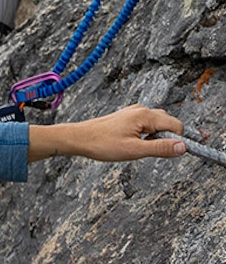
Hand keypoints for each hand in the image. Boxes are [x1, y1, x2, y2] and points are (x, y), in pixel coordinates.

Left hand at [28, 105, 185, 162]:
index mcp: (144, 115)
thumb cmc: (103, 144)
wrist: (80, 138)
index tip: (178, 153)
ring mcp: (133, 113)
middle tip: (152, 152)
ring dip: (156, 139)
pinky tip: (135, 145)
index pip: (176, 125)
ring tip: (139, 149)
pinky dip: (148, 136)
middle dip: (168, 139)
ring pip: (157, 125)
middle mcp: (140, 110)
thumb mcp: (134, 151)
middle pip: (168, 123)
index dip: (180, 140)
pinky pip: (147, 126)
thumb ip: (160, 148)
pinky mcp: (128, 118)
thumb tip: (183, 147)